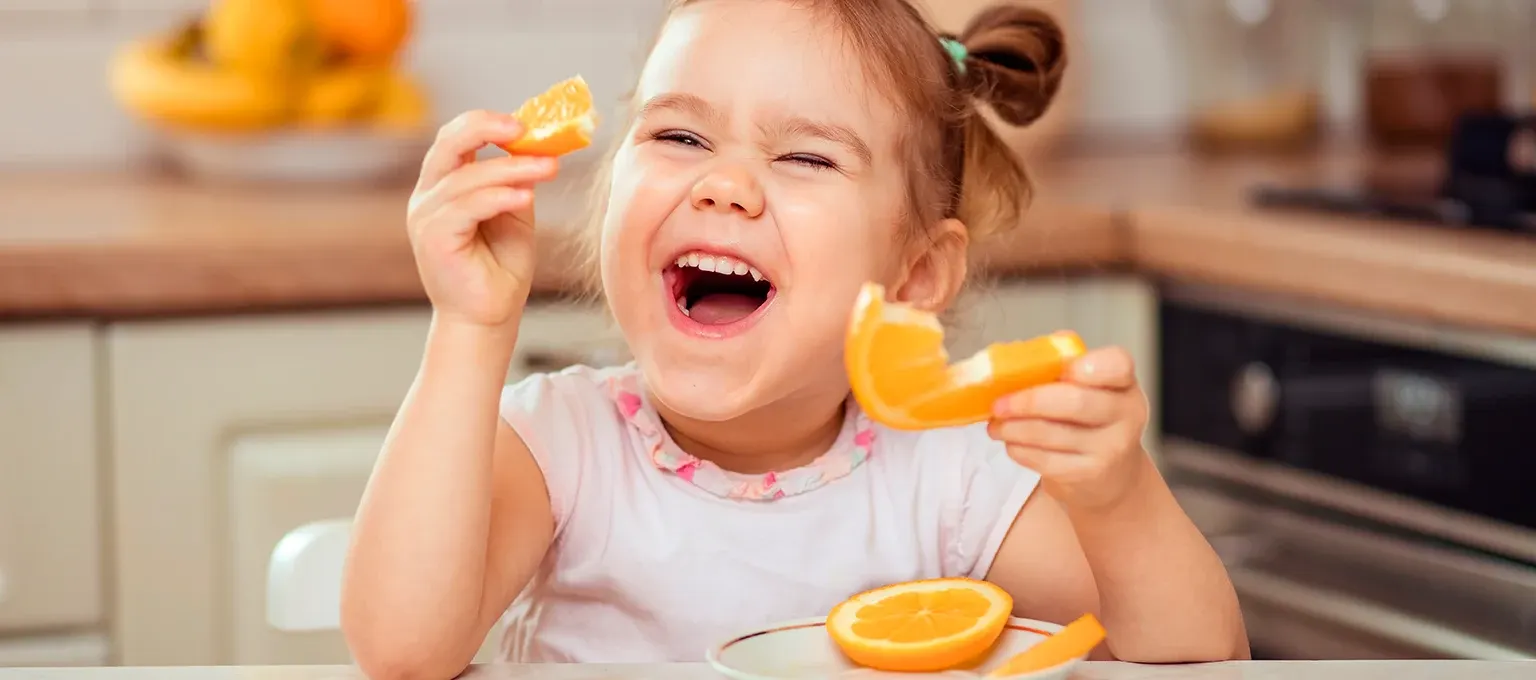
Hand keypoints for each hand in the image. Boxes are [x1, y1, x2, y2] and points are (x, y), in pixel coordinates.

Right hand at [407, 110, 560, 328]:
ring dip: (511, 169)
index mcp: (444, 185)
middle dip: (486, 128)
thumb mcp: (514, 212)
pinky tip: (525, 195)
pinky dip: (498, 197)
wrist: (489, 316)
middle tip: (525, 128)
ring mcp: (426, 217)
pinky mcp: (433, 239)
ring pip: (467, 177)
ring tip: (548, 168)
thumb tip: (539, 146)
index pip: (455, 138)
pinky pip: (467, 207)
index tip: (526, 122)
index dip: (486, 123)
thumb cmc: (500, 267)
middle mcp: (428, 196)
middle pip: (448, 143)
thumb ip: (516, 180)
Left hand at [986, 346, 1152, 511]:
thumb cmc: (1090, 421)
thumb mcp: (1089, 389)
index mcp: (1123, 383)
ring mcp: (1110, 448)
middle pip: (1074, 401)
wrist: (1112, 475)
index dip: (1091, 365)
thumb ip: (1060, 366)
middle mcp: (1126, 415)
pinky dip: (1019, 449)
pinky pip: (1044, 460)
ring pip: (1051, 433)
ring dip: (1013, 428)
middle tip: (999, 403)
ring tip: (996, 425)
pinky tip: (1011, 442)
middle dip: (1028, 401)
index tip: (1064, 369)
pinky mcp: (1089, 475)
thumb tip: (1014, 355)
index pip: (1117, 365)